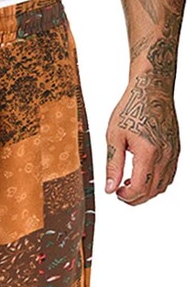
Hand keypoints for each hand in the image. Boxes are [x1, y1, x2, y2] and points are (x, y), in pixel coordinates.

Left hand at [105, 69, 179, 205]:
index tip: (116, 192)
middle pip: (151, 191)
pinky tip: (143, 175)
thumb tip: (110, 188)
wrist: (152, 88)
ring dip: (146, 191)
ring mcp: (172, 153)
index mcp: (148, 152)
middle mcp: (164, 154)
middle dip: (135, 198)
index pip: (139, 188)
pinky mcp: (175, 150)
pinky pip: (169, 175)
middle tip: (121, 191)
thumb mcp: (114, 137)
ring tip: (130, 182)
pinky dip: (156, 182)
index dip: (126, 196)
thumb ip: (113, 165)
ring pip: (162, 186)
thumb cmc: (132, 107)